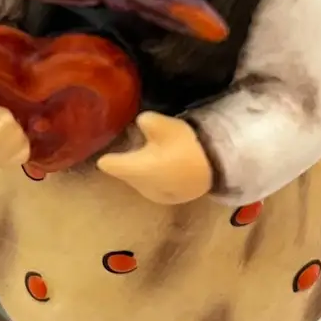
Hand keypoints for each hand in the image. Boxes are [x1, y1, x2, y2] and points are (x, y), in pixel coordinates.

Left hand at [96, 112, 212, 203]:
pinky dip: (152, 174)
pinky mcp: (168, 199)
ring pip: (137, 179)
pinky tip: (162, 162)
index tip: (105, 142)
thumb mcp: (163, 125)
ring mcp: (154, 196)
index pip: (107, 164)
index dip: (105, 152)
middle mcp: (139, 186)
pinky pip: (151, 184)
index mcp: (133, 169)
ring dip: (139, 166)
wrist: (215, 170)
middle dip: (123, 157)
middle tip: (129, 140)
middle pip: (122, 172)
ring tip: (147, 150)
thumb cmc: (185, 145)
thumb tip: (139, 122)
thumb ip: (144, 121)